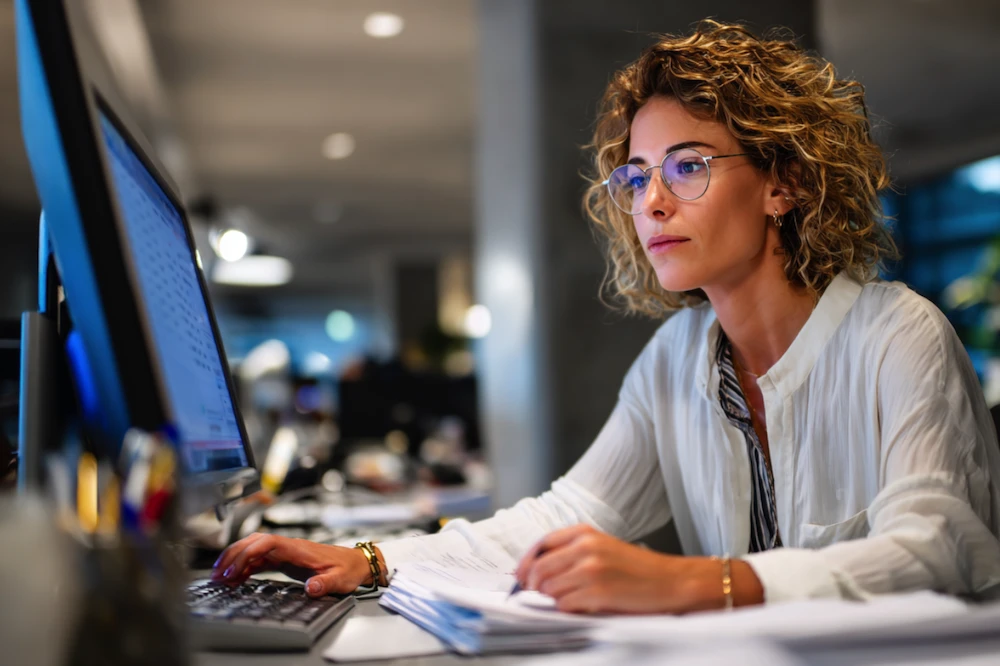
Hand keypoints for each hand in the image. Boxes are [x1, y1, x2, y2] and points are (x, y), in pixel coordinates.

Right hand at [211, 533, 385, 596]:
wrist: (356, 563)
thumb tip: (311, 588)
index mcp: (298, 548)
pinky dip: (245, 567)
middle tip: (218, 574)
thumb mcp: (340, 579)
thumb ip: (326, 583)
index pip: (267, 543)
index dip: (248, 553)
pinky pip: (260, 559)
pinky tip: (236, 578)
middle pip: (254, 542)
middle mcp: (289, 547)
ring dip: (235, 560)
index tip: (234, 569)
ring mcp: (285, 552)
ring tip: (220, 577)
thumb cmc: (348, 568)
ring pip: (254, 549)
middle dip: (233, 555)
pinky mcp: (285, 559)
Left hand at [515, 524, 762, 613]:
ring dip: (552, 598)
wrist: (671, 581)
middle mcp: (584, 547)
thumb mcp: (602, 547)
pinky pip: (564, 604)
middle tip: (536, 594)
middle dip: (532, 585)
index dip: (525, 562)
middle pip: (539, 568)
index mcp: (584, 532)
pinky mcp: (597, 592)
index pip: (541, 544)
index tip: (520, 576)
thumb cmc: (637, 568)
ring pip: (549, 588)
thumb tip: (536, 570)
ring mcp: (590, 569)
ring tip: (568, 599)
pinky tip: (581, 607)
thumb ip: (572, 552)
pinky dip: (567, 608)